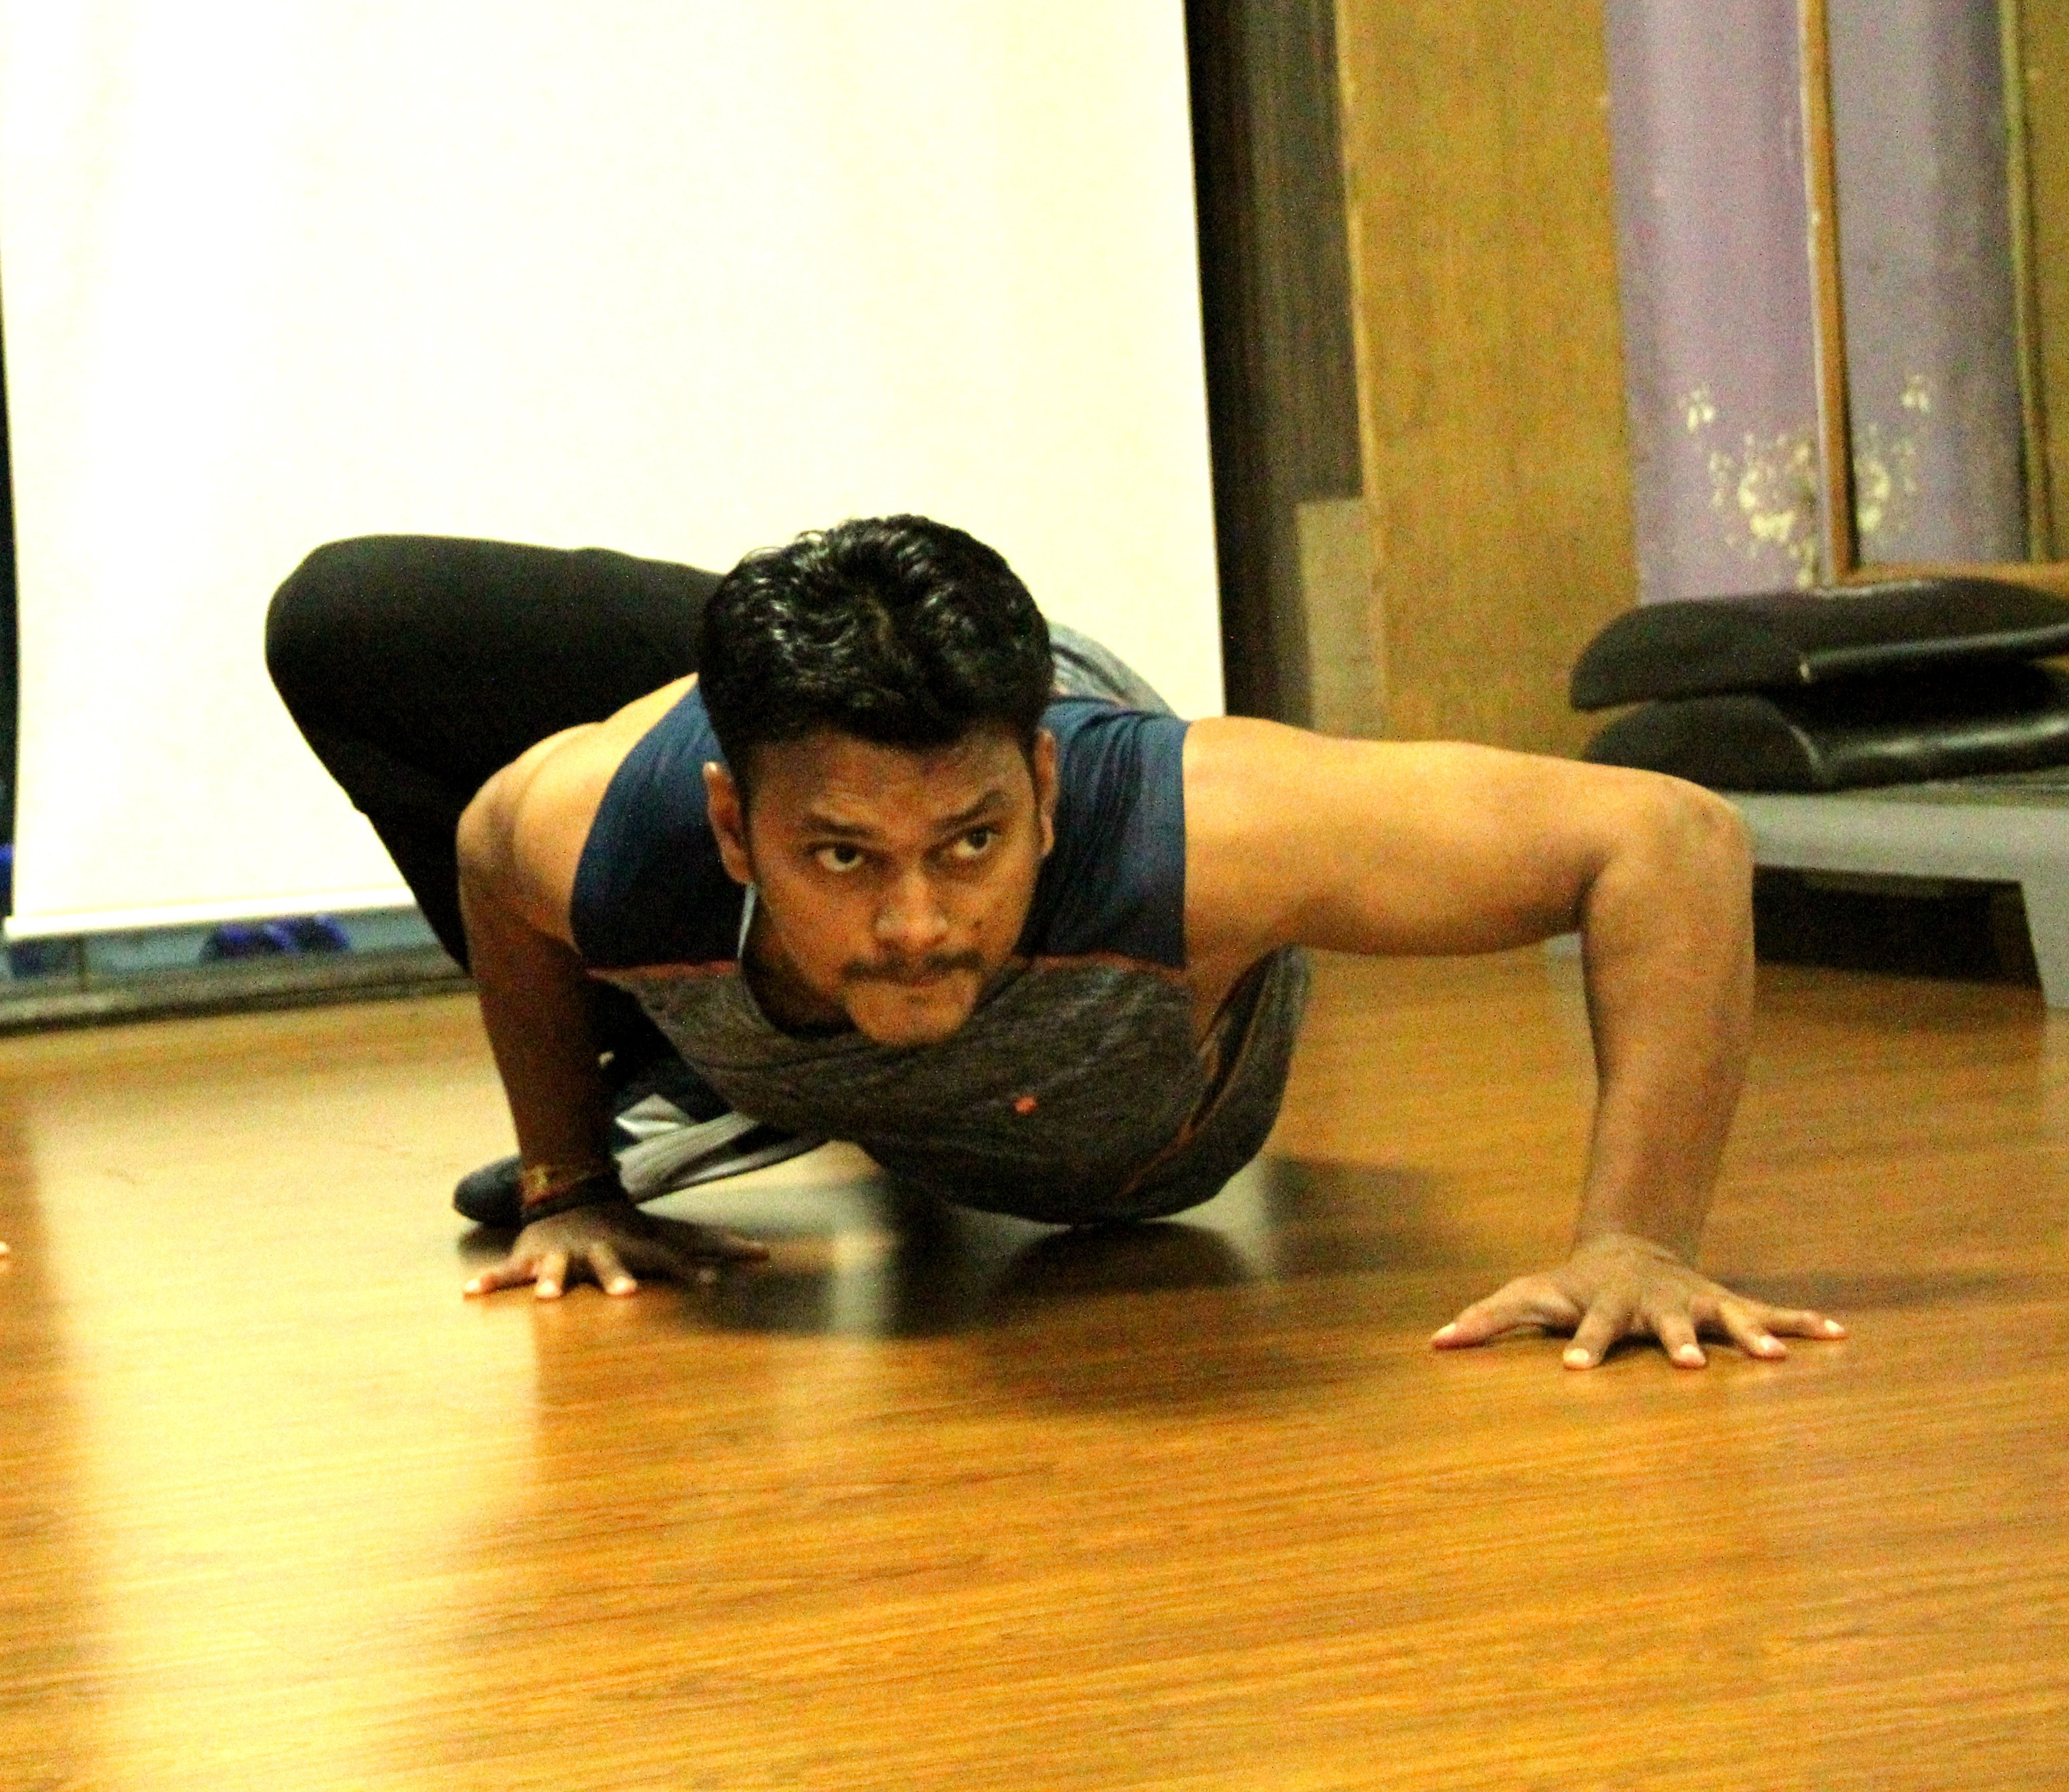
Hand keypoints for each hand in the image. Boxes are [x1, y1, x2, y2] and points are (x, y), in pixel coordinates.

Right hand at [463, 1200, 767, 1299]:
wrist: (572, 1192)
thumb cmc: (630, 1226)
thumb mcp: (672, 1234)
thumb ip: (715, 1247)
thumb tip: (766, 1254)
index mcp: (635, 1247)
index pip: (669, 1258)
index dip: (691, 1269)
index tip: (715, 1284)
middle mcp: (600, 1250)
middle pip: (613, 1263)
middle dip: (619, 1277)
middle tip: (630, 1294)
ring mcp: (564, 1255)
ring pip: (556, 1270)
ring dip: (552, 1281)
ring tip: (549, 1298)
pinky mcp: (532, 1258)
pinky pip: (507, 1272)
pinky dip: (490, 1282)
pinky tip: (470, 1295)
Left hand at [1430, 1232, 1845, 1368]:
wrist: (1626, 1246)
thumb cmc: (1570, 1284)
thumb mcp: (1526, 1296)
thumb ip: (1485, 1320)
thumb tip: (1434, 1343)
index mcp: (1605, 1306)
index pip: (1589, 1328)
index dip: (1582, 1347)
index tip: (1575, 1370)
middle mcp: (1655, 1304)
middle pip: (1666, 1325)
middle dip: (1678, 1344)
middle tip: (1688, 1367)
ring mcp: (1694, 1302)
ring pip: (1726, 1316)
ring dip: (1751, 1334)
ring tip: (1778, 1357)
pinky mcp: (1725, 1305)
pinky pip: (1767, 1313)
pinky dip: (1801, 1322)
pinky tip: (1838, 1334)